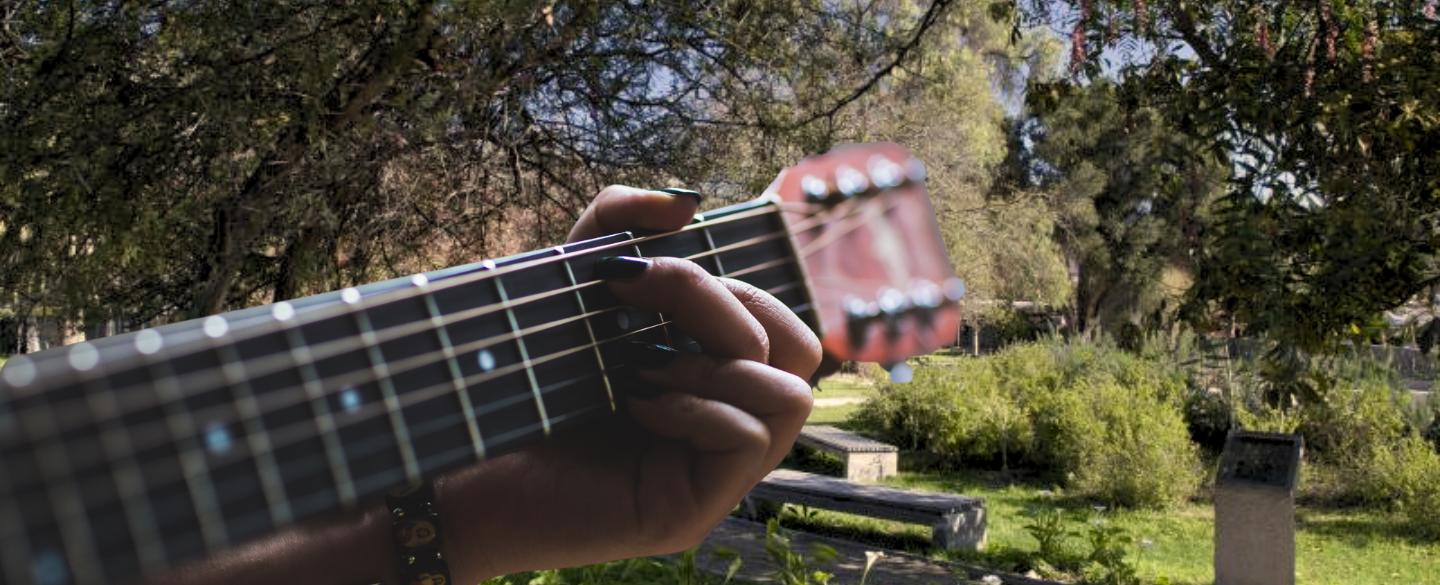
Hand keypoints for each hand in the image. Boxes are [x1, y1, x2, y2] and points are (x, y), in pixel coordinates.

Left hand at [438, 186, 820, 579]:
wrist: (450, 457)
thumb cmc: (511, 375)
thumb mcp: (568, 281)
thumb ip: (617, 224)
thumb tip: (687, 199)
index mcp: (710, 375)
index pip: (781, 322)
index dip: (729, 284)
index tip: (632, 275)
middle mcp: (723, 423)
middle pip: (800, 349)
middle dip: (723, 308)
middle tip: (640, 309)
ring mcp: (713, 473)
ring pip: (791, 395)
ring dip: (713, 363)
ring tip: (638, 368)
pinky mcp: (691, 511)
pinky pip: (749, 439)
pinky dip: (696, 407)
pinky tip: (634, 405)